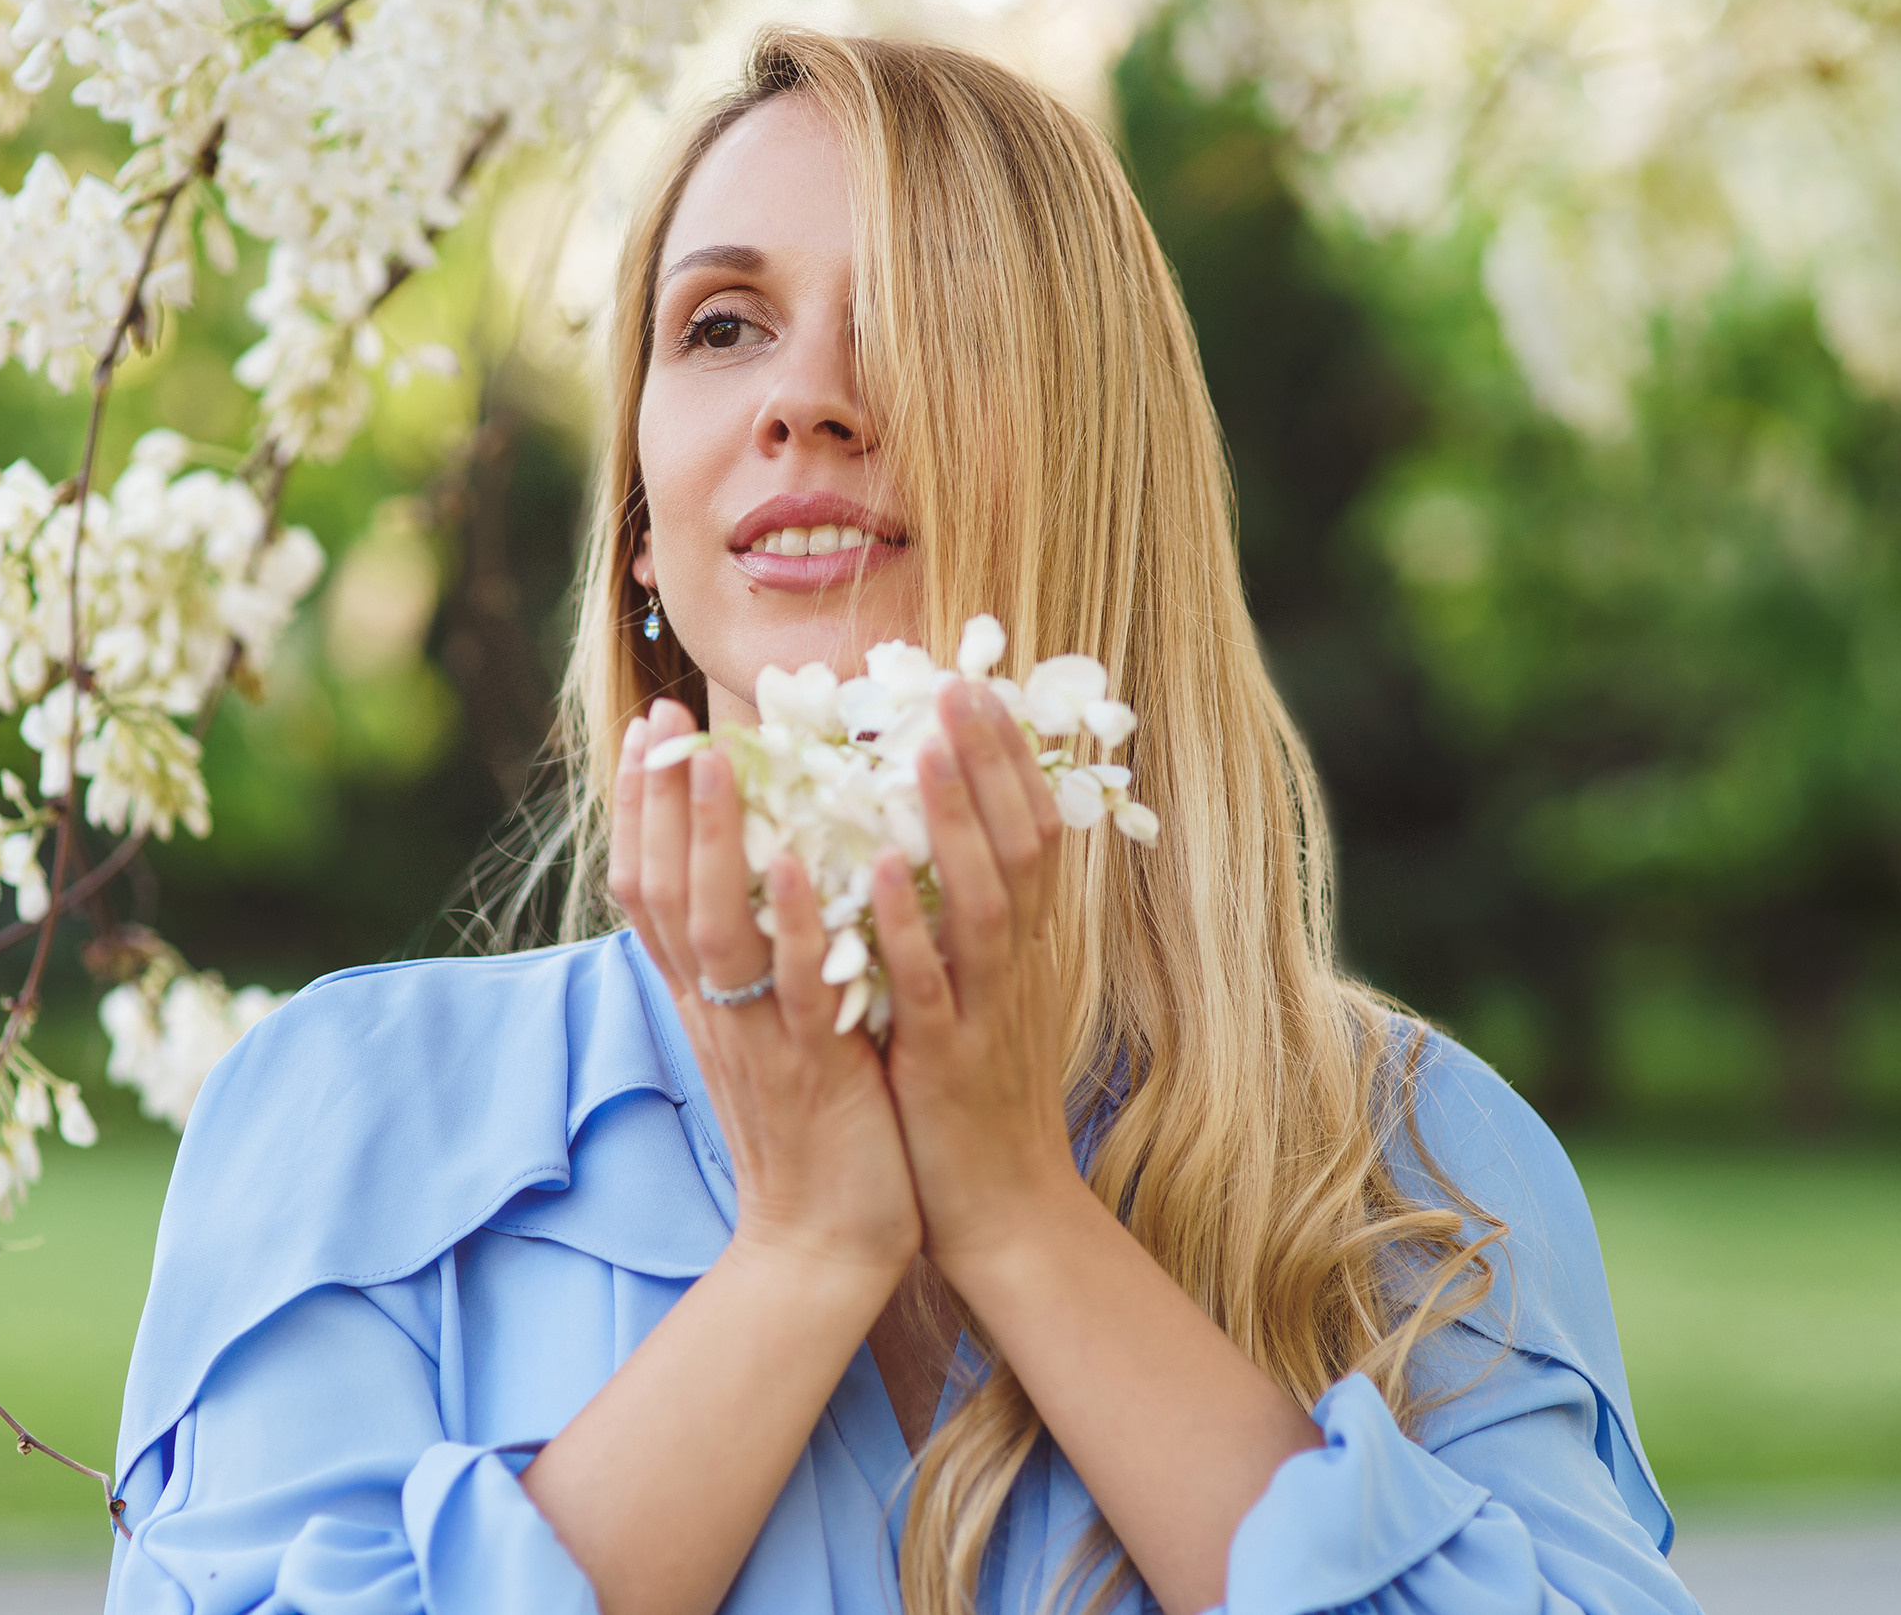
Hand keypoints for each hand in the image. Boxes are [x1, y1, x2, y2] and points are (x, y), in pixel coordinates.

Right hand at [610, 699, 922, 1286]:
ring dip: (712, 843)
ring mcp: (757, 1035)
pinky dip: (794, 925)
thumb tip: (771, 868)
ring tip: (713, 764)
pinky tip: (799, 867)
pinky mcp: (812, 1069)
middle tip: (660, 716)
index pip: (650, 885)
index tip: (648, 728)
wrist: (826, 1245)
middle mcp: (714, 1008)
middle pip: (662, 890)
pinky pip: (795, 989)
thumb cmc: (819, 1126)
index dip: (641, 806)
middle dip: (657, 800)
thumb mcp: (772, 1027)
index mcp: (705, 995)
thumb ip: (762, 955)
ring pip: (715, 928)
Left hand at [871, 678, 1093, 1276]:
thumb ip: (953, 923)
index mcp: (1014, 948)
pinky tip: (873, 871)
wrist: (1001, 1215)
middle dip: (990, 762)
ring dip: (957, 821)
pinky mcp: (946, 1062)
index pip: (1026, 831)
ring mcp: (983, 1012)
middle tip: (958, 685)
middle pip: (1019, 844)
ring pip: (983, 901)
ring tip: (922, 748)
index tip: (977, 687)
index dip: (1007, 759)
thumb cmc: (968, 1099)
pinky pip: (928, 985)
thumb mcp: (972, 995)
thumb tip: (918, 844)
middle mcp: (1011, 967)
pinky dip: (903, 925)